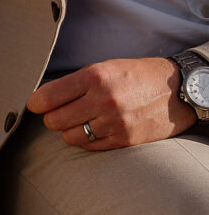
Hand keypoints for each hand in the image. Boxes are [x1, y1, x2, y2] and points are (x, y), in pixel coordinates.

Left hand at [26, 57, 192, 149]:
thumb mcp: (104, 68)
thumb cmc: (135, 76)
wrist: (178, 89)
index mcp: (94, 77)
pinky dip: (87, 140)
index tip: (36, 105)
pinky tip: (96, 128)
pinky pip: (89, 147)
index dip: (35, 104)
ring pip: (68, 137)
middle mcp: (103, 100)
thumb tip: (39, 100)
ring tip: (82, 120)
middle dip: (53, 118)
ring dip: (70, 131)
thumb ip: (73, 83)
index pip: (46, 98)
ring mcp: (114, 122)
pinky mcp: (124, 140)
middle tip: (61, 113)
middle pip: (53, 121)